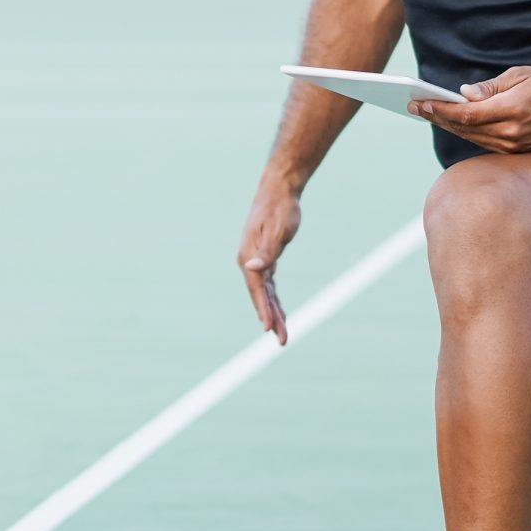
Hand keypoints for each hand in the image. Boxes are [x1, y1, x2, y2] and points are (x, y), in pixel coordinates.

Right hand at [238, 174, 301, 344]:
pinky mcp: (265, 258)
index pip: (257, 289)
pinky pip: (268, 285)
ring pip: (265, 293)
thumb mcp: (276, 230)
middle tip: (282, 340)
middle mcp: (249, 261)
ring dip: (273, 312)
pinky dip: (274, 299)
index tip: (270, 328)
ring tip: (283, 333)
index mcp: (248, 256)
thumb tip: (252, 268)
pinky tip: (279, 310)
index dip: (264, 310)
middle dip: (271, 318)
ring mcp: (255, 260)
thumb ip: (267, 252)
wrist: (278, 190)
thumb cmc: (279, 208)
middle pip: (259, 296)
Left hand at [413, 66, 530, 153]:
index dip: (441, 109)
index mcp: (512, 111)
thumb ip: (490, 87)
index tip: (420, 101)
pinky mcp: (516, 151)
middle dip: (436, 117)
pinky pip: (482, 142)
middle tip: (413, 106)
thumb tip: (464, 94)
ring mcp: (514, 146)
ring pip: (471, 137)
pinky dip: (464, 132)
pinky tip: (450, 122)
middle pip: (464, 128)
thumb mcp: (520, 75)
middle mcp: (511, 133)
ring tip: (426, 113)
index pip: (467, 114)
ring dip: (446, 125)